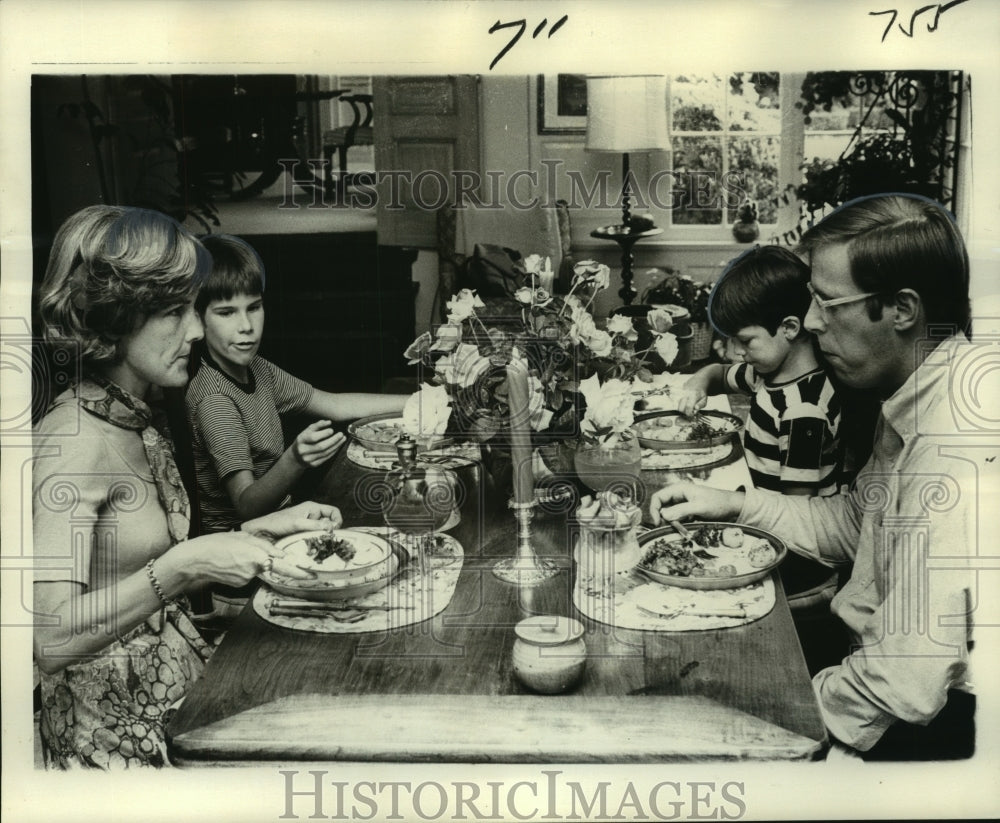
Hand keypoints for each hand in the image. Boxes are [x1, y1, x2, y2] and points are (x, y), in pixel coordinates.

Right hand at [168, 531, 315, 587]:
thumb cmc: (217, 544)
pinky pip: (249, 575)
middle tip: (280, 565)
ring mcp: (246, 579)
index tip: (311, 575)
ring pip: (259, 570)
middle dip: (275, 565)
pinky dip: (246, 569)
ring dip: (255, 563)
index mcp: (256, 555)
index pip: (282, 565)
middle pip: (271, 567)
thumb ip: (265, 545)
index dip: (298, 571)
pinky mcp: (239, 584)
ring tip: (237, 555)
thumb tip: (282, 554)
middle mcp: (253, 569)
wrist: (195, 560)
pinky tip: (233, 563)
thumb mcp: (244, 537)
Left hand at [242, 501, 343, 540]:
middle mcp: (312, 517)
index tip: (334, 531)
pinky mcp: (303, 537)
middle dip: (330, 532)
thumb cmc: (276, 523)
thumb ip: (314, 525)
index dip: (337, 520)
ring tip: (320, 547)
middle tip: (328, 541)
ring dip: (322, 540)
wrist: (260, 533)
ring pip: (322, 534)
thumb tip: (331, 528)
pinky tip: (313, 550)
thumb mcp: (296, 522)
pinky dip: (315, 545)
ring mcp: (308, 528)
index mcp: (312, 508)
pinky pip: (315, 541)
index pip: (333, 512)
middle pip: (330, 524)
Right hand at [292, 420, 344, 467]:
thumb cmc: (304, 440)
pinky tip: (338, 446)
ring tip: (343, 439)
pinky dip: (334, 451)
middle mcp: (303, 450)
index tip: (332, 430)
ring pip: (325, 453)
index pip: (313, 438)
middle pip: (321, 446)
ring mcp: (308, 459)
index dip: (324, 434)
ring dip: (336, 445)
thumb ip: (317, 425)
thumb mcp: (307, 431)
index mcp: (301, 440)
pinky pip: (326, 458)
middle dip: (333, 440)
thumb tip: (329, 422)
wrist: (296, 456)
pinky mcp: (314, 464)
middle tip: (341, 434)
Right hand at [648, 482, 744, 525]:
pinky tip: (688, 528)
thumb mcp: (699, 507)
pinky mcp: (688, 511)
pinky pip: (678, 518)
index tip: (658, 522)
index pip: (658, 497)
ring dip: (674, 523)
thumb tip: (664, 515)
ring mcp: (683, 503)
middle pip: (662, 507)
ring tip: (683, 530)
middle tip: (673, 528)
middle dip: (665, 519)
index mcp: (679, 489)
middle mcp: (679, 495)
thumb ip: (681, 510)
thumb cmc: (718, 503)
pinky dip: (680, 525)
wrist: (732, 507)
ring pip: (670, 515)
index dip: (654, 509)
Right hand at [676, 382, 707, 417]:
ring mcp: (681, 394)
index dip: (689, 413)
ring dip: (682, 409)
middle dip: (685, 412)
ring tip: (688, 408)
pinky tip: (685, 405)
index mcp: (693, 395)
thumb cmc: (701, 392)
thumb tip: (695, 410)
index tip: (691, 415)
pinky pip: (677, 403)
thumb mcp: (704, 399)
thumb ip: (700, 405)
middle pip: (681, 408)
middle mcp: (685, 394)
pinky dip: (681, 406)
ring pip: (678, 406)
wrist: (697, 383)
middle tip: (690, 412)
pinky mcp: (678, 395)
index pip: (688, 406)